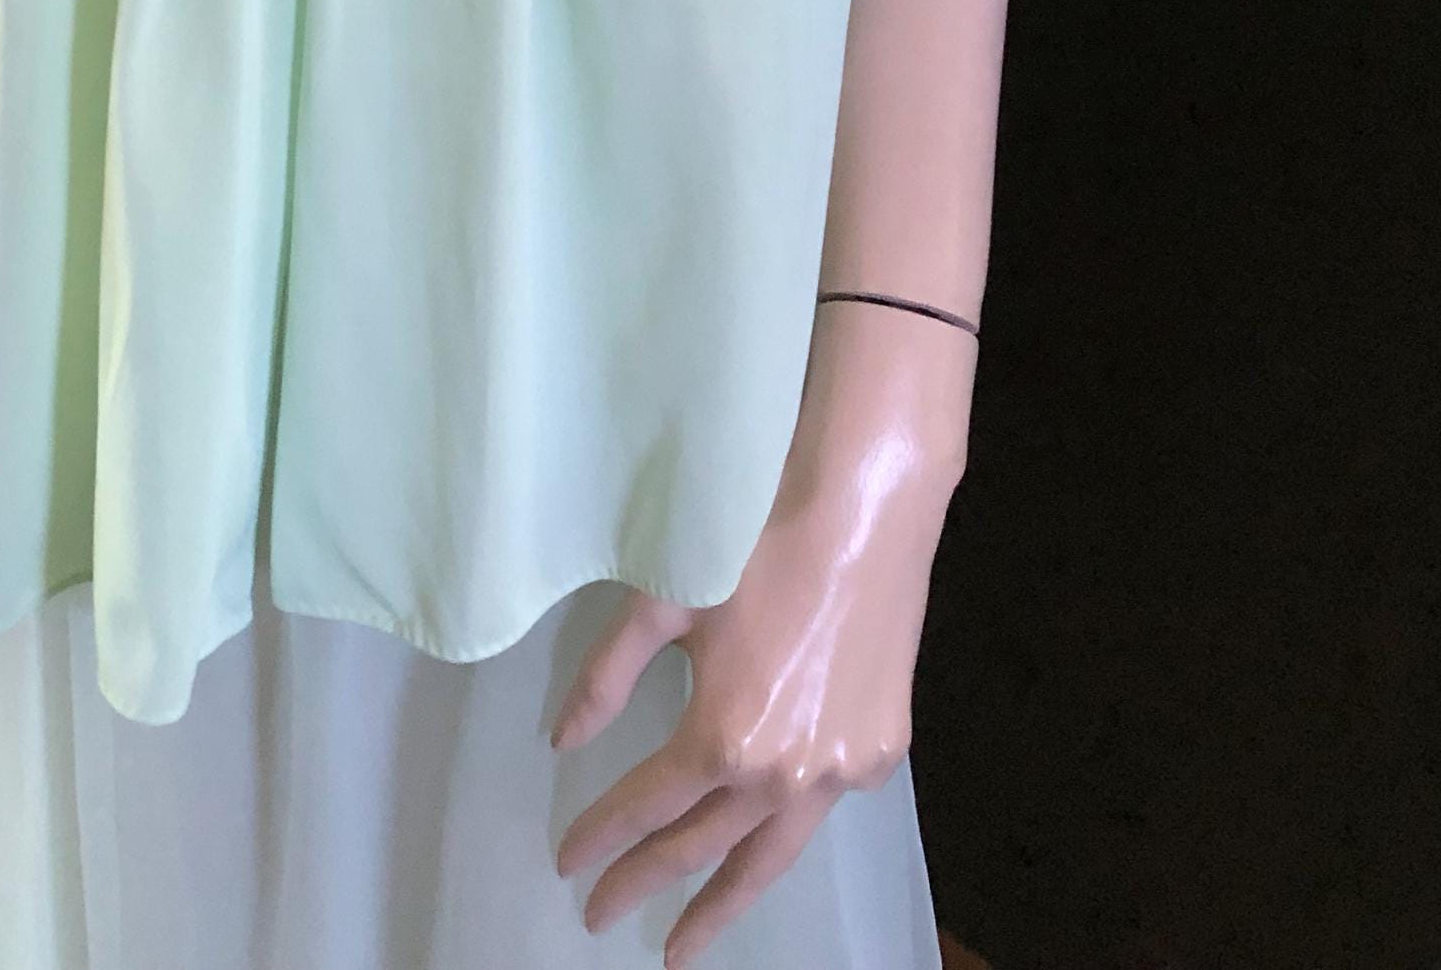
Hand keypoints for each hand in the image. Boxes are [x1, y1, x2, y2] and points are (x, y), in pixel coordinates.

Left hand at [546, 445, 952, 965]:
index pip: (644, 808)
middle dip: (646, 886)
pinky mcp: (880, 754)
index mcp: (723, 740)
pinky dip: (784, 822)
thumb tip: (561, 741)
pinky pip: (821, 804)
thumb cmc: (753, 545)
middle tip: (603, 918)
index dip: (601, 837)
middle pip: (702, 849)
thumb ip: (604, 679)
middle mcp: (782, 776)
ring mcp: (840, 773)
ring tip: (686, 942)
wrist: (863, 513)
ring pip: (770, 857)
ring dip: (724, 903)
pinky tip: (762, 828)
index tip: (568, 865)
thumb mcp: (662, 602)